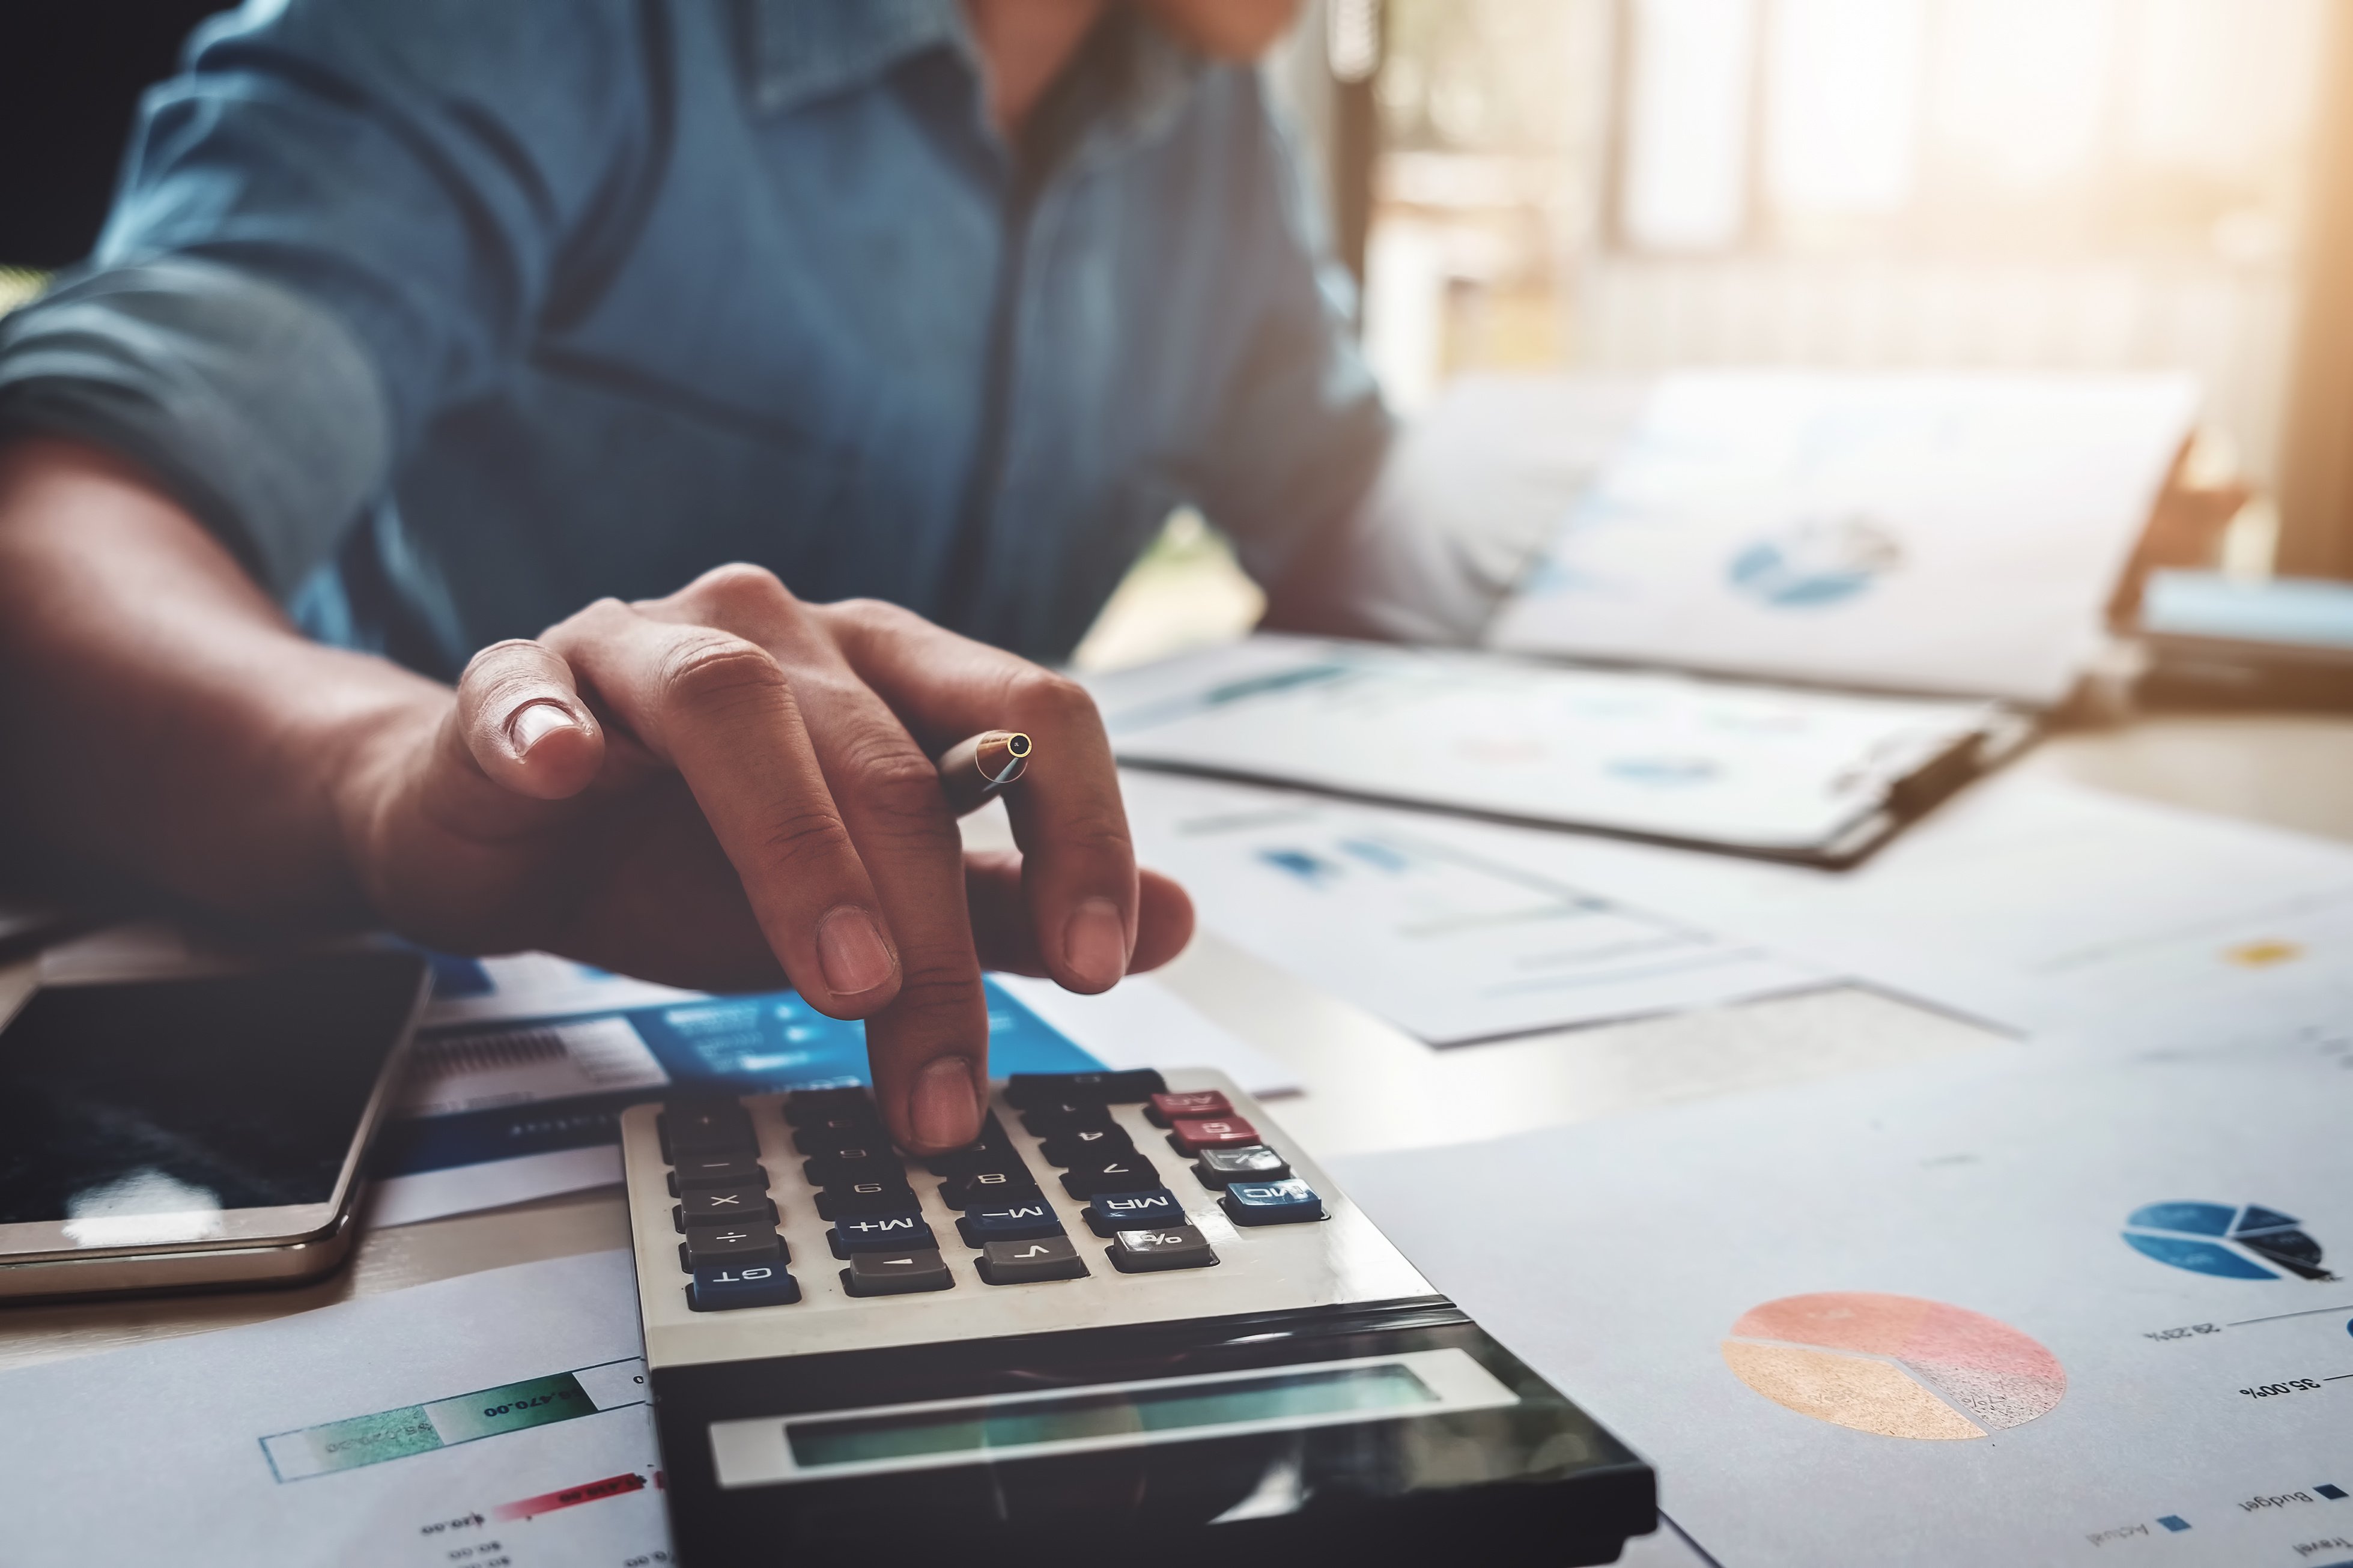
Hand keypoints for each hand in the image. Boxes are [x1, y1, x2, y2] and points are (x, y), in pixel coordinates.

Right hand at [337, 564, 1192, 1150]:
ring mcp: (642, 647)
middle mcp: (781, 633)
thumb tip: (1178, 922)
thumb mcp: (872, 896)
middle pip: (888, 756)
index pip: (1030, 713)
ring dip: (797, 845)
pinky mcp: (515, 684)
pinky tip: (565, 768)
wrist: (512, 833)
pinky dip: (548, 723)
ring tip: (841, 979)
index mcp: (887, 668)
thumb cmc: (697, 855)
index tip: (1105, 965)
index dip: (1083, 833)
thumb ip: (1010, 905)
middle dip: (933, 933)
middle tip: (945, 1075)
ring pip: (735, 708)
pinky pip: (529, 689)